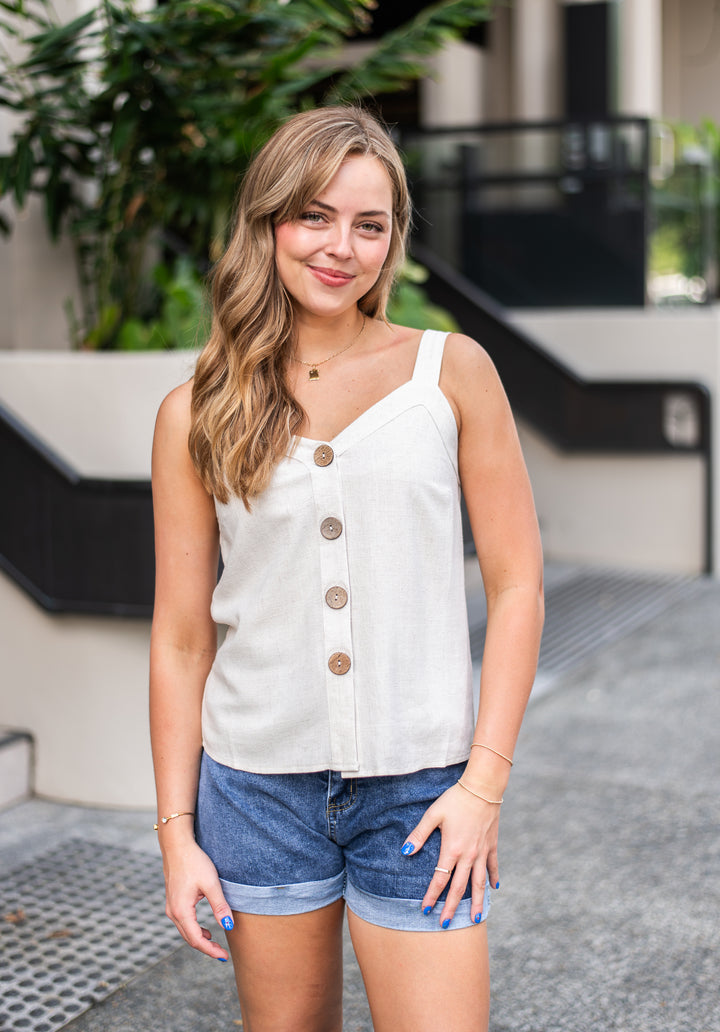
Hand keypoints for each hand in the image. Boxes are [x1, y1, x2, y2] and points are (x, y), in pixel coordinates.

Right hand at [161, 837, 234, 960]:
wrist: (177, 846)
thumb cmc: (194, 862)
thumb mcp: (211, 883)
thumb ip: (220, 906)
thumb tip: (229, 927)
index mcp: (181, 910)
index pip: (196, 940)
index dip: (211, 951)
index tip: (225, 957)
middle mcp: (172, 912)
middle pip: (189, 938)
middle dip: (206, 948)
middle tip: (223, 955)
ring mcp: (170, 906)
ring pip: (185, 931)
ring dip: (200, 940)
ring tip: (216, 944)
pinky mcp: (172, 900)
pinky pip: (183, 922)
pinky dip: (194, 930)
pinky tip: (205, 930)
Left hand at [402, 782, 499, 927]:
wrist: (483, 788)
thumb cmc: (455, 799)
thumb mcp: (433, 814)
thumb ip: (419, 834)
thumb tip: (405, 852)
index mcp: (452, 849)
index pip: (440, 879)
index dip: (432, 896)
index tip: (426, 910)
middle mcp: (468, 855)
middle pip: (460, 887)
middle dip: (452, 908)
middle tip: (446, 924)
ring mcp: (482, 852)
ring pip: (479, 883)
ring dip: (477, 902)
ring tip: (476, 919)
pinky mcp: (492, 845)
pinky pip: (493, 866)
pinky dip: (493, 878)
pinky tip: (494, 888)